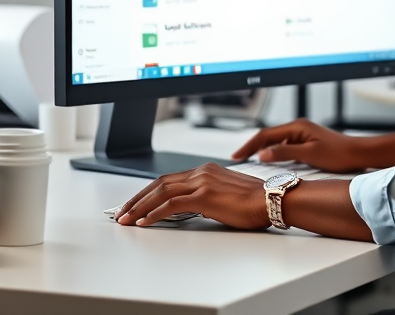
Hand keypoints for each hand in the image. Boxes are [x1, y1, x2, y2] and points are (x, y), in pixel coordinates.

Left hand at [115, 162, 267, 228]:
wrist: (272, 200)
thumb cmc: (256, 201)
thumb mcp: (226, 194)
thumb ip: (208, 196)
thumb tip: (194, 207)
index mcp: (206, 170)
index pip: (168, 179)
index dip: (148, 192)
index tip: (136, 204)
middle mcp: (201, 172)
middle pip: (159, 183)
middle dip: (137, 199)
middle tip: (122, 212)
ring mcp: (202, 182)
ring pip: (161, 193)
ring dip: (140, 207)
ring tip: (127, 219)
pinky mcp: (204, 196)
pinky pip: (171, 205)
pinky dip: (154, 214)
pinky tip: (144, 223)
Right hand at [232, 119, 394, 172]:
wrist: (358, 154)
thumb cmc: (339, 154)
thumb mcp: (310, 155)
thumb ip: (285, 153)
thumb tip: (263, 153)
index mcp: (297, 127)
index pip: (266, 135)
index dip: (249, 145)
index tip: (237, 155)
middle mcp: (298, 128)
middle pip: (268, 137)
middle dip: (252, 147)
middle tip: (237, 158)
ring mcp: (302, 135)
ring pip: (275, 142)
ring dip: (262, 150)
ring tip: (248, 161)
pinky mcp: (306, 143)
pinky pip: (284, 147)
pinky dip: (273, 154)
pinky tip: (268, 163)